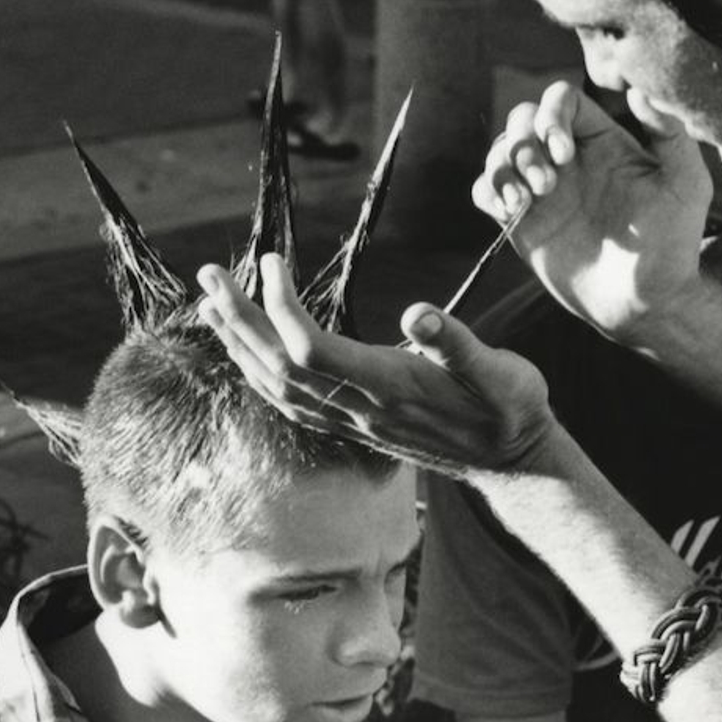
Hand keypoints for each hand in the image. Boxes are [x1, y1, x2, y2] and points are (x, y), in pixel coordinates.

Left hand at [196, 258, 557, 478]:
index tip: (269, 260)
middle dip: (239, 320)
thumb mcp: (503, 372)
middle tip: (208, 276)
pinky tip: (247, 351)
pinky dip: (259, 372)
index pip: (312, 348)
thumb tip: (421, 312)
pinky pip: (291, 402)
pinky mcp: (354, 426)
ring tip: (210, 305)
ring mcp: (354, 422)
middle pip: (281, 365)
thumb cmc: (511, 408)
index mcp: (390, 386)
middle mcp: (361, 408)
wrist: (513, 461)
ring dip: (240, 344)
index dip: (281, 306)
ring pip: (278, 386)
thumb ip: (460, 344)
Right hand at [475, 80, 713, 340]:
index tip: (564, 155)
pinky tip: (508, 212)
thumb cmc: (672, 243)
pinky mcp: (522, 222)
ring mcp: (542, 190)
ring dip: (502, 167)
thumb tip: (638, 89)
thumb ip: (670, 132)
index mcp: (603, 140)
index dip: (552, 115)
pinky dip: (486, 191)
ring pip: (500, 150)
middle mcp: (568, 159)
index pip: (561, 99)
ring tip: (523, 203)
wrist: (645, 303)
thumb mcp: (686, 184)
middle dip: (524, 145)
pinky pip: (485, 190)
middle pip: (522, 118)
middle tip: (545, 186)